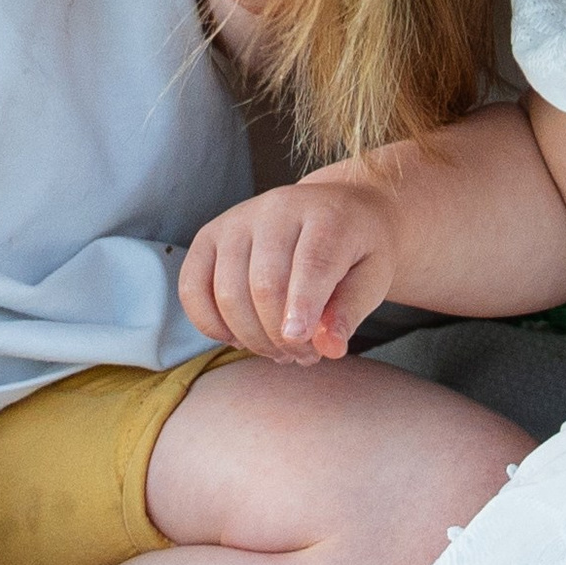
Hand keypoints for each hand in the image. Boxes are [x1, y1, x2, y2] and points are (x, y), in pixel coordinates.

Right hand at [180, 168, 398, 362]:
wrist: (337, 210)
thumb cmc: (356, 250)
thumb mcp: (373, 277)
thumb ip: (351, 311)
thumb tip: (327, 347)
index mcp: (327, 213)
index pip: (311, 262)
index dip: (304, 306)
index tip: (302, 342)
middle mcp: (277, 208)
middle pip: (265, 283)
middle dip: (281, 335)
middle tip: (303, 356)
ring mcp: (238, 219)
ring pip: (227, 291)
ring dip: (251, 337)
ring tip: (279, 349)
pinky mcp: (210, 235)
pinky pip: (192, 286)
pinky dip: (209, 323)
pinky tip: (239, 338)